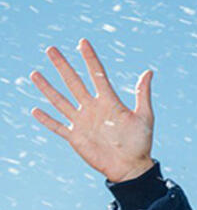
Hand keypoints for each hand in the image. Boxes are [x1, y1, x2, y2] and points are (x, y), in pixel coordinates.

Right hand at [29, 38, 154, 181]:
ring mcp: (83, 122)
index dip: (90, 59)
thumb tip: (149, 71)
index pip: (97, 75)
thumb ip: (142, 94)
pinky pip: (58, 126)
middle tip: (51, 49)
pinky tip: (35, 110)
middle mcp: (93, 108)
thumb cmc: (140, 143)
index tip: (83, 42)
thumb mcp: (144, 117)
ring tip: (35, 74)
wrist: (132, 167)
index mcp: (109, 102)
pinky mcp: (76, 137)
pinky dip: (46, 120)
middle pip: (74, 83)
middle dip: (63, 66)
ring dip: (48, 88)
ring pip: (61, 101)